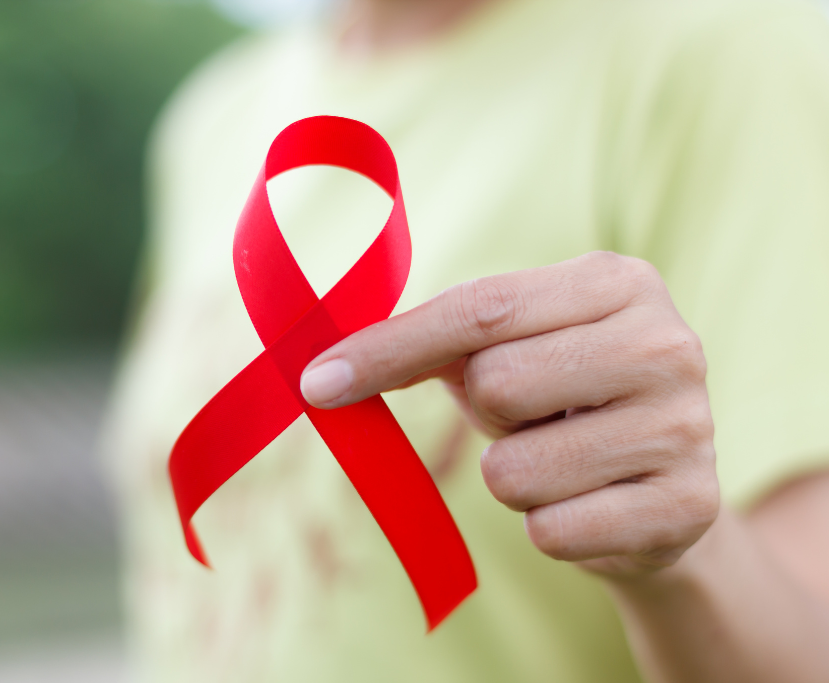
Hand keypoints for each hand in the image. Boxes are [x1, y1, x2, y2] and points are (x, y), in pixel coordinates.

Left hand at [300, 251, 719, 575]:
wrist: (658, 485)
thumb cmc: (562, 399)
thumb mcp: (507, 349)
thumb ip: (431, 340)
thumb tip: (327, 370)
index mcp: (618, 283)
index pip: (480, 309)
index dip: (389, 348)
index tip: (318, 381)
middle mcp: (668, 343)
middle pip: (497, 383)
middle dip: (489, 412)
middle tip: (532, 415)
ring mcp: (689, 426)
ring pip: (514, 472)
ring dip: (513, 477)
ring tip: (561, 461)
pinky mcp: (689, 505)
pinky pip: (552, 531)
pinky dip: (547, 526)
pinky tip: (589, 503)